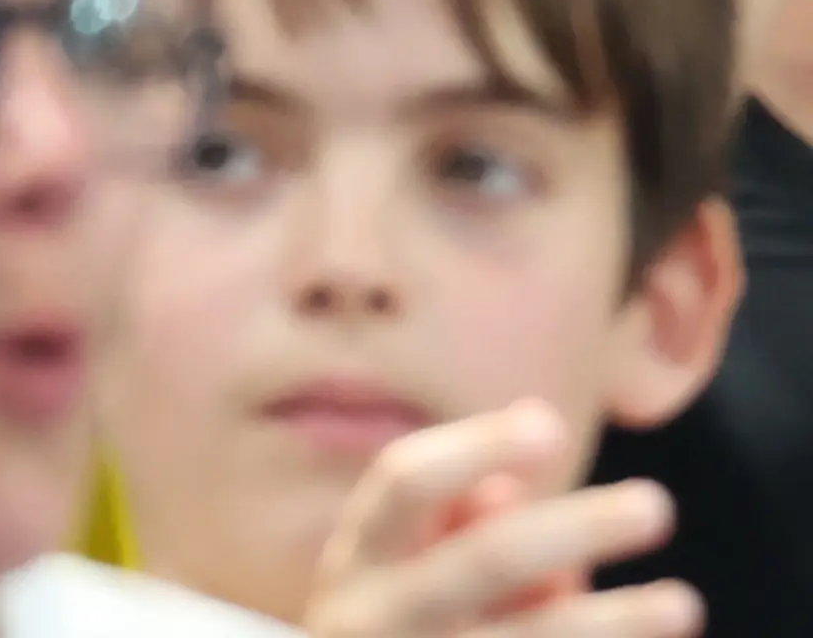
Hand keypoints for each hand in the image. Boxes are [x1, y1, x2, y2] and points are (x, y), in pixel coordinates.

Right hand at [310, 412, 690, 637]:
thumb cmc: (389, 632)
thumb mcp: (393, 573)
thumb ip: (449, 524)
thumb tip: (516, 494)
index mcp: (357, 564)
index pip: (407, 483)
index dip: (475, 447)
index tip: (552, 423)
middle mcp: (380, 622)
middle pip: (488, 560)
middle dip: (576, 529)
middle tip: (658, 503)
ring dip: (614, 624)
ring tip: (684, 603)